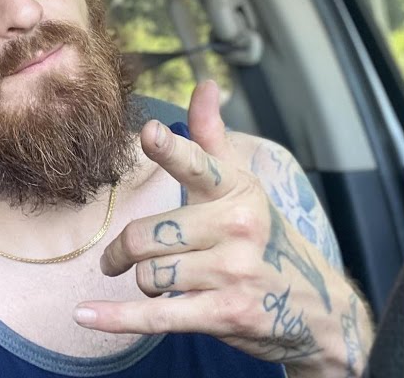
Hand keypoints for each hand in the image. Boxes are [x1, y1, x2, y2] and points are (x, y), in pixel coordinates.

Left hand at [73, 81, 370, 375]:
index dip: (171, 149)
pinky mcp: (226, 314)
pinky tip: (85, 315)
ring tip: (154, 284)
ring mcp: (233, 273)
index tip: (150, 132)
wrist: (317, 309)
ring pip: (150, 274)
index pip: (198, 165)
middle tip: (117, 258)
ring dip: (141, 283)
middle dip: (123, 251)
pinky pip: (158, 315)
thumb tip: (204, 84)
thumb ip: (212, 139)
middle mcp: (238, 227)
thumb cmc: (265, 239)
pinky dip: (117, 318)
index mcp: (238, 191)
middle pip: (148, 235)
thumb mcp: (243, 187)